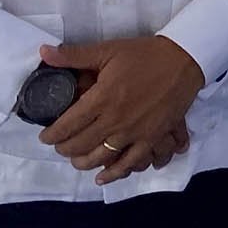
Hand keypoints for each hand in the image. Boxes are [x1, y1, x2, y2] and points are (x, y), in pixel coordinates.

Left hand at [37, 36, 204, 184]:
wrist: (184, 59)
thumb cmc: (145, 54)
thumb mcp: (108, 50)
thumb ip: (74, 55)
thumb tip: (43, 52)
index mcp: (102, 98)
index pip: (67, 126)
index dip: (51, 135)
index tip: (46, 136)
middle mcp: (115, 120)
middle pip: (79, 145)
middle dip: (64, 149)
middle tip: (60, 145)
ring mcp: (134, 132)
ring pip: (100, 158)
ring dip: (83, 162)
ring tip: (77, 159)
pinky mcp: (152, 138)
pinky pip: (130, 163)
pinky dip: (114, 174)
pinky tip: (102, 177)